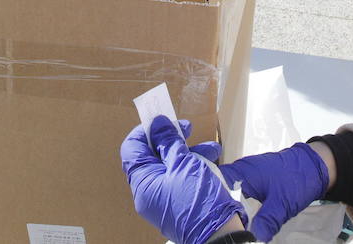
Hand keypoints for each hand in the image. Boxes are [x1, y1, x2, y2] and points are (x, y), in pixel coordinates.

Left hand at [121, 116, 244, 243]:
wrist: (220, 236)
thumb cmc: (198, 199)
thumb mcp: (184, 164)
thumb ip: (168, 142)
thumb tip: (157, 124)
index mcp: (143, 183)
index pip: (132, 149)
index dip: (145, 131)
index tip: (162, 119)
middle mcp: (150, 192)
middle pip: (153, 156)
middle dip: (172, 140)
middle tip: (186, 128)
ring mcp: (164, 199)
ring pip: (171, 167)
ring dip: (189, 153)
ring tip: (211, 147)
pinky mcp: (180, 204)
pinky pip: (182, 180)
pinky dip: (195, 168)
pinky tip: (213, 160)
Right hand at [219, 143, 330, 243]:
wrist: (315, 165)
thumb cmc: (297, 180)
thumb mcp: (282, 204)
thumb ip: (266, 222)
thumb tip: (252, 238)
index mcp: (242, 172)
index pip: (215, 186)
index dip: (211, 203)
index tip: (210, 221)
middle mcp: (239, 169)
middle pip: (218, 188)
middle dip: (216, 205)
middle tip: (214, 224)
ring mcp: (245, 172)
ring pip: (226, 188)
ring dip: (224, 203)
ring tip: (219, 221)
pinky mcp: (252, 177)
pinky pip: (236, 188)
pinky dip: (234, 200)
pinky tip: (234, 214)